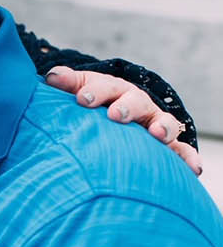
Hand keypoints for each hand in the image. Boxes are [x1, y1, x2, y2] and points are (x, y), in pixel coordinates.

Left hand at [45, 66, 201, 175]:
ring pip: (164, 123)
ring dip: (162, 128)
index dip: (95, 92)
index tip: (82, 99)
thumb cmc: (95, 99)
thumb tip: (52, 77)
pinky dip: (189, 158)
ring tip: (156, 135)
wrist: (118, 109)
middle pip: (135, 102)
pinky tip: (194, 169)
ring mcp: (155, 123)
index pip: (105, 88)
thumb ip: (68, 83)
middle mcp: (138, 104)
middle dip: (126, 107)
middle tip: (115, 115)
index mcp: (114, 90)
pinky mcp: (168, 144)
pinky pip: (182, 151)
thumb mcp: (82, 88)